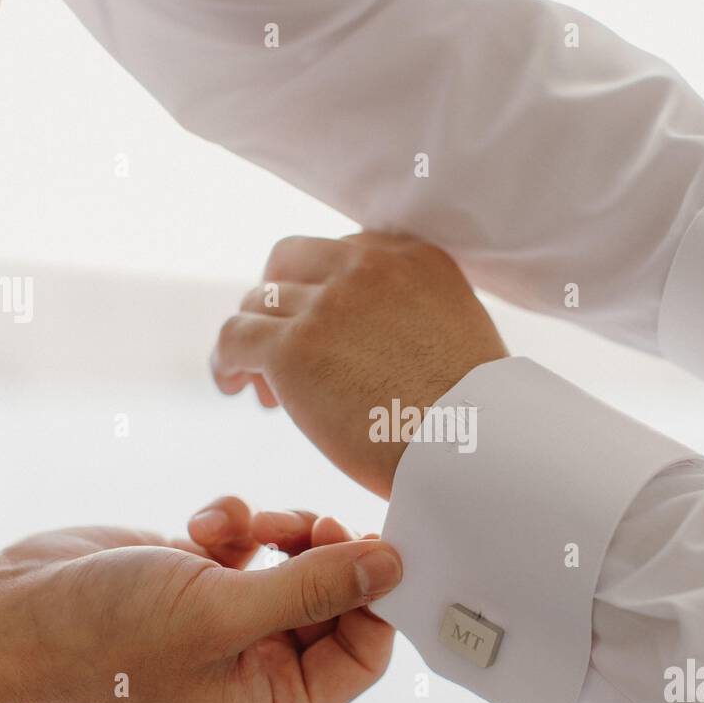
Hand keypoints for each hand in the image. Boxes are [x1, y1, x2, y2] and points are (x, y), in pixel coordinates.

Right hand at [0, 496, 401, 702]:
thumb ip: (317, 588)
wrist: (13, 611)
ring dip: (279, 531)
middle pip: (338, 603)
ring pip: (301, 564)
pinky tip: (199, 525)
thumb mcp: (223, 612)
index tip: (372, 541)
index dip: (375, 596)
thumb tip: (394, 566)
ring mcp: (233, 629)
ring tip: (242, 526)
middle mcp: (259, 677)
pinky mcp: (208, 585)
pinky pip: (258, 544)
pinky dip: (238, 525)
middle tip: (310, 523)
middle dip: (322, 556)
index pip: (365, 655)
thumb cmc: (106, 633)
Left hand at [210, 232, 508, 498]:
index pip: (342, 254)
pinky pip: (233, 338)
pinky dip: (226, 362)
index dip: (323, 293)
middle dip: (281, 300)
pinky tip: (234, 387)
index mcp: (413, 257)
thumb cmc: (477, 417)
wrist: (476, 449)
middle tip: (286, 354)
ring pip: (258, 301)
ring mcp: (328, 304)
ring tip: (266, 389)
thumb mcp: (459, 333)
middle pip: (290, 260)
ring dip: (257, 339)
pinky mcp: (293, 349)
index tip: (327, 336)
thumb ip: (417, 315)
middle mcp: (367, 266)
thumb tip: (381, 343)